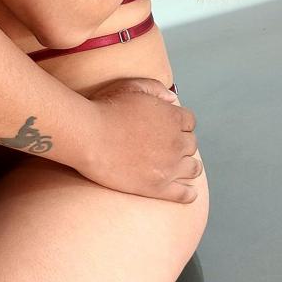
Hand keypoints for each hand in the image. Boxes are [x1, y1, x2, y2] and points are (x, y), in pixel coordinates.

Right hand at [83, 77, 202, 203]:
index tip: (169, 129)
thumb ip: (156, 89)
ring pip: (193, 168)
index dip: (179, 124)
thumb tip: (173, 100)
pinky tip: (185, 191)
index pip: (190, 122)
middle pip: (191, 144)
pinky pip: (185, 194)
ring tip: (176, 168)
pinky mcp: (158, 187)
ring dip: (187, 166)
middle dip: (181, 144)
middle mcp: (176, 142)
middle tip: (167, 148)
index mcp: (172, 117)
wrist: (88, 137)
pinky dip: (189, 193)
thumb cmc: (105, 109)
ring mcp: (169, 166)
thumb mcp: (131, 86)